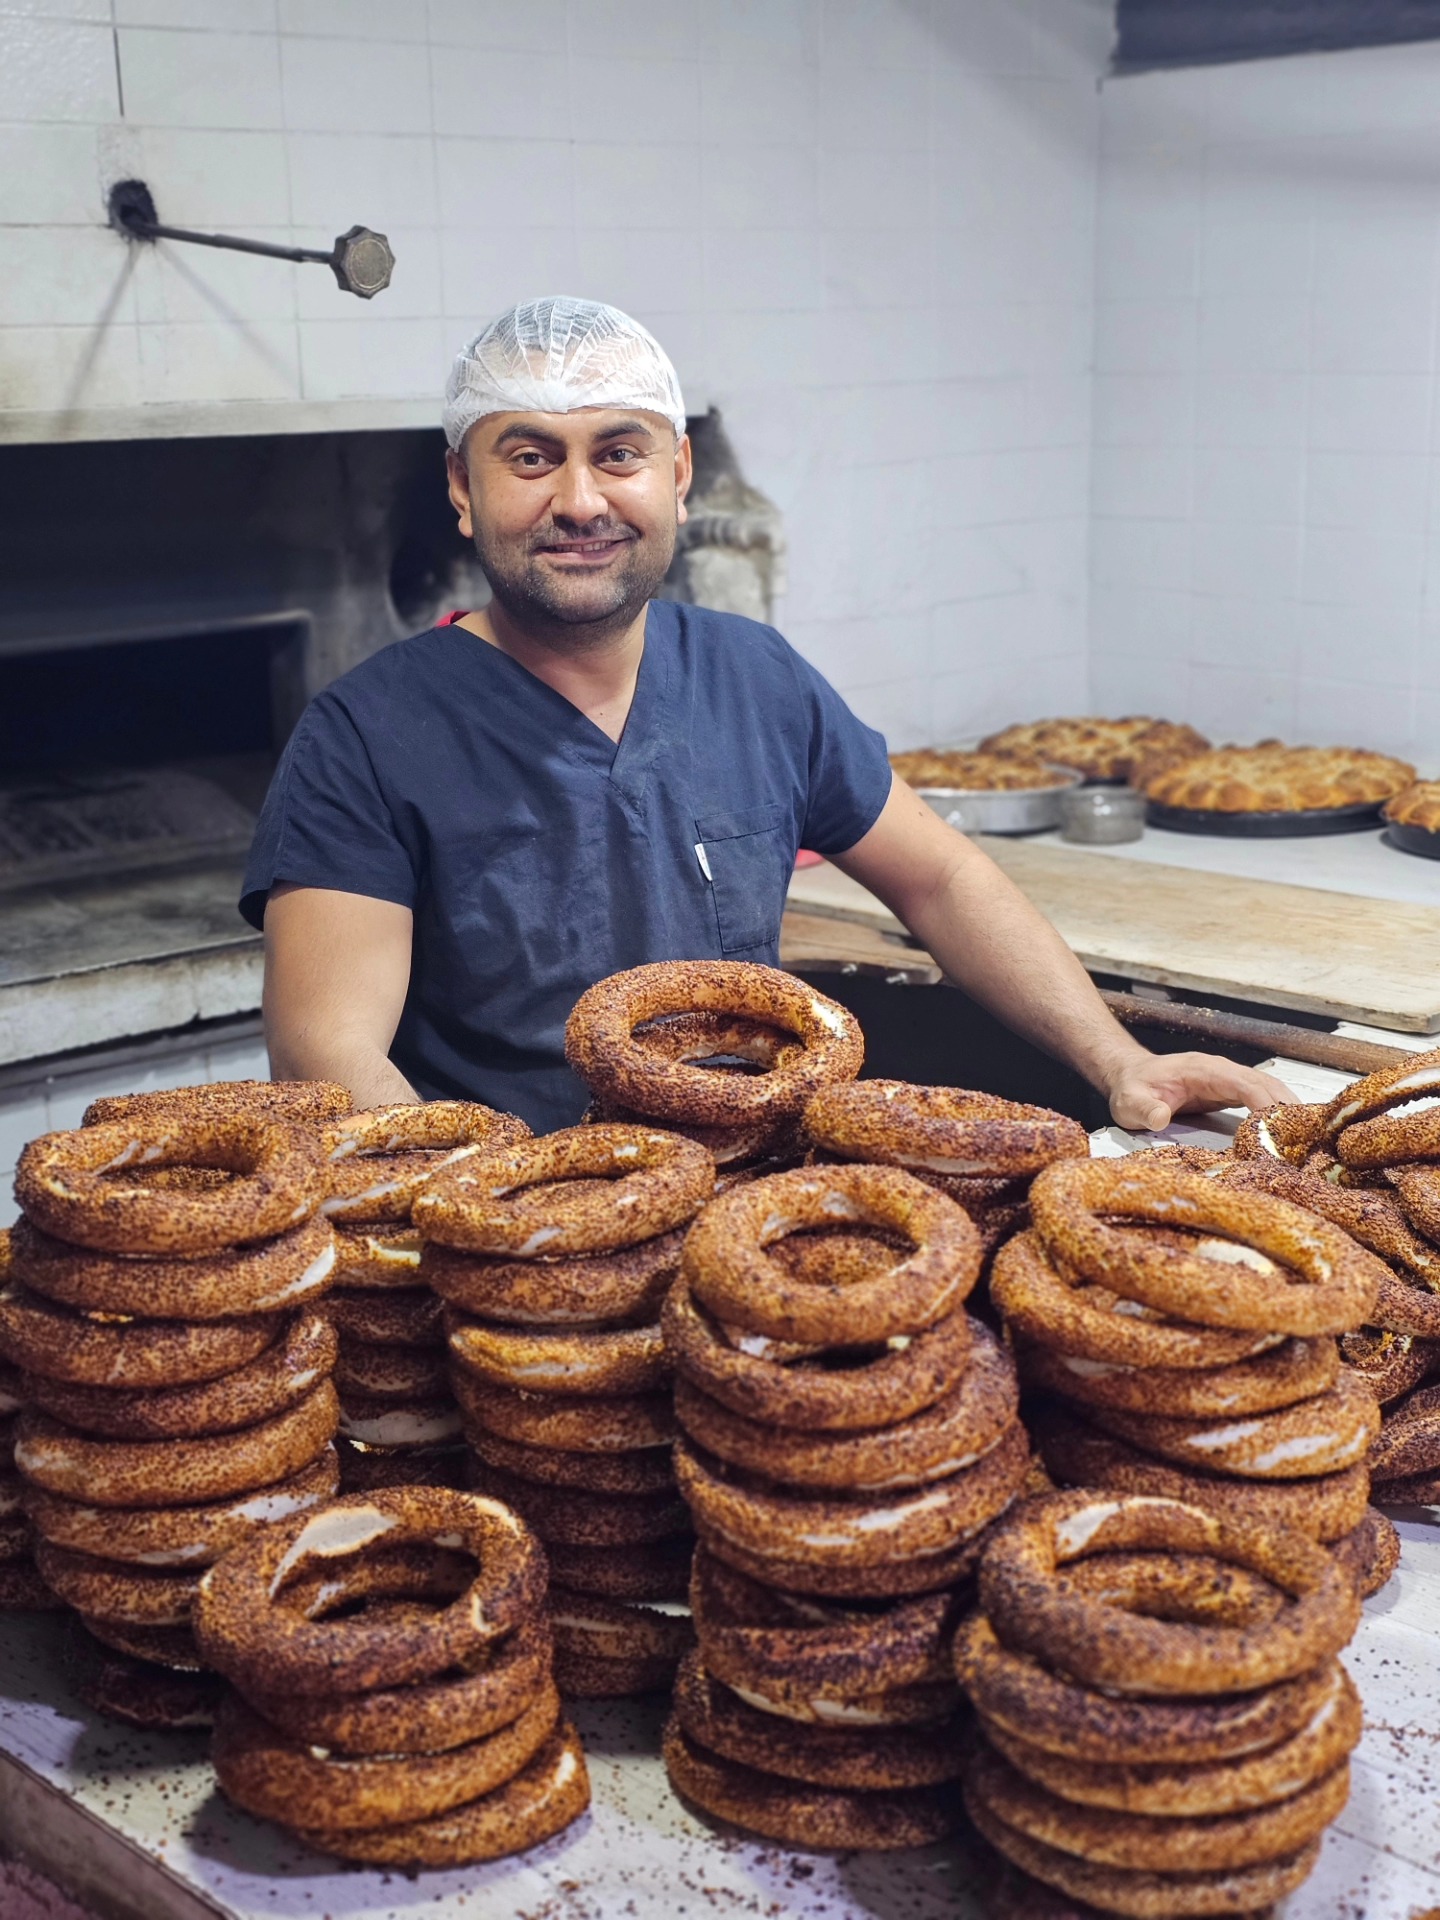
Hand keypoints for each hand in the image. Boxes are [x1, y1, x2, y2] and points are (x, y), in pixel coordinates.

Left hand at [1105, 1051, 1296, 1133]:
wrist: (1130, 1075)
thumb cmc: (1132, 1088)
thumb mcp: (1130, 1102)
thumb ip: (1145, 1108)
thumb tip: (1162, 1117)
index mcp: (1203, 1070)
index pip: (1245, 1084)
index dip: (1265, 1104)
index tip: (1278, 1131)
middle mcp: (1222, 1071)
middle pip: (1267, 1084)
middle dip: (1287, 1110)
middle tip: (1306, 1141)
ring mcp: (1228, 1080)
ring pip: (1269, 1090)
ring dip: (1288, 1112)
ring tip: (1306, 1141)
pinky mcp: (1229, 1091)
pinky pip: (1261, 1099)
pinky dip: (1277, 1113)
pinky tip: (1288, 1134)